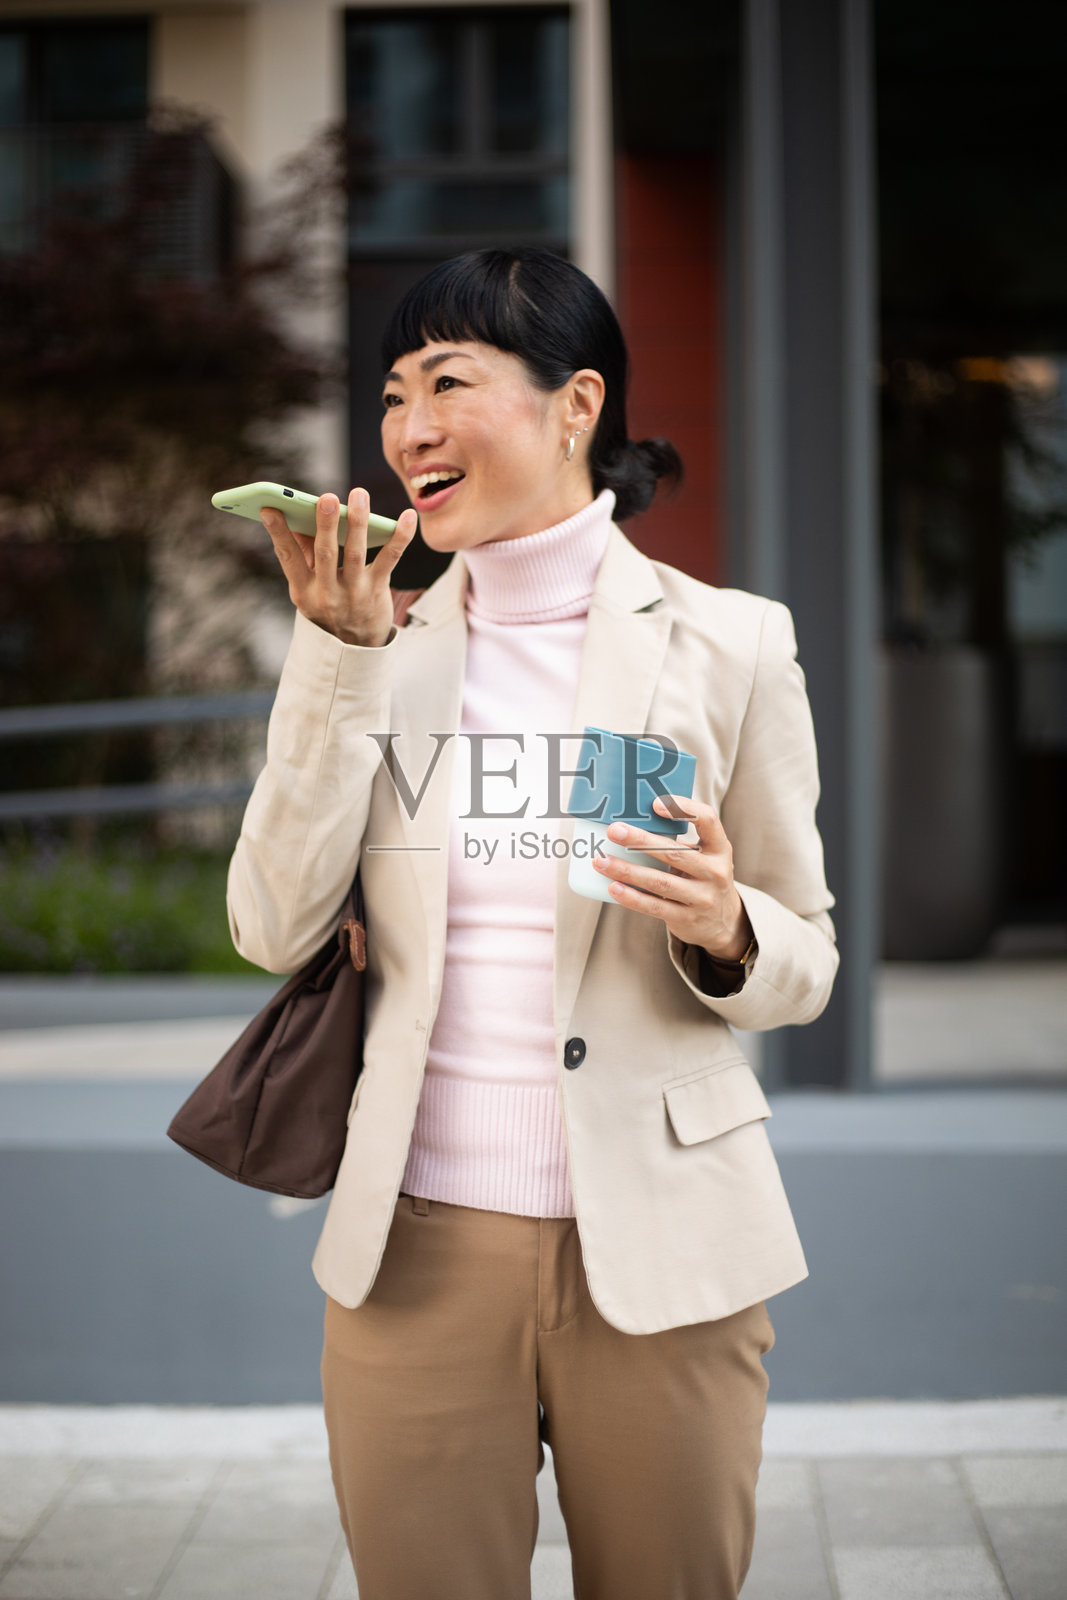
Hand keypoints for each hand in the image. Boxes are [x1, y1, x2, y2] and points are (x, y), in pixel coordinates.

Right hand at [261, 488, 417, 646]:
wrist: (355, 648)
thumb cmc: (328, 607)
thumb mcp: (309, 589)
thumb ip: (304, 553)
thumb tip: (298, 514)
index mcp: (303, 590)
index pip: (288, 558)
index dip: (278, 533)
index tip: (269, 508)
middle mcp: (327, 593)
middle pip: (325, 554)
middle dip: (325, 524)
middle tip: (326, 497)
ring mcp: (354, 593)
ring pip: (357, 553)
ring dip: (358, 522)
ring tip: (359, 495)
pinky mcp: (377, 591)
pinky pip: (390, 559)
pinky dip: (400, 536)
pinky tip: (407, 516)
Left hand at [592, 794, 753, 960]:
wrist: (723, 922)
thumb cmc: (703, 877)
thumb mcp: (705, 856)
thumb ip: (680, 840)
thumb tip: (631, 820)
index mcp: (719, 848)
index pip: (708, 820)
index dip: (683, 809)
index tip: (655, 804)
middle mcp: (715, 872)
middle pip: (675, 853)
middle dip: (640, 841)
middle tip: (614, 831)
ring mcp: (702, 898)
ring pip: (660, 882)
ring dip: (627, 870)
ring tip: (601, 861)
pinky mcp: (686, 919)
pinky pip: (655, 907)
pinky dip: (632, 897)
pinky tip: (613, 887)